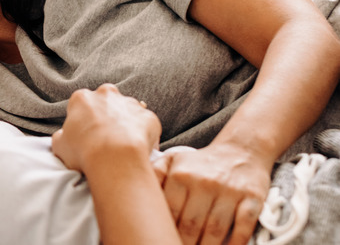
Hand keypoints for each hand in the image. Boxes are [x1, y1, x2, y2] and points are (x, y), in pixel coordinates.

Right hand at [52, 84, 160, 171]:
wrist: (115, 159)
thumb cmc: (83, 152)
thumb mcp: (59, 145)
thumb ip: (61, 135)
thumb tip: (64, 136)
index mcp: (82, 98)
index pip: (81, 105)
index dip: (83, 121)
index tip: (85, 136)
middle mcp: (106, 94)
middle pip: (106, 102)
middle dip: (106, 115)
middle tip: (104, 138)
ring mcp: (130, 103)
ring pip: (127, 111)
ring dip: (125, 123)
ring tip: (122, 146)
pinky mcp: (149, 116)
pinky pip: (146, 125)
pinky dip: (143, 134)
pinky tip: (137, 150)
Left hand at [152, 142, 270, 244]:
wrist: (241, 150)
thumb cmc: (201, 163)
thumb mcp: (173, 160)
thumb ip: (153, 175)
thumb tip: (133, 195)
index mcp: (180, 174)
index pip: (169, 212)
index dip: (164, 230)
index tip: (159, 239)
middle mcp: (204, 182)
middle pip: (190, 225)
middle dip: (183, 243)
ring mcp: (229, 191)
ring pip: (214, 230)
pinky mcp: (252, 198)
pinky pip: (243, 227)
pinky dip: (235, 243)